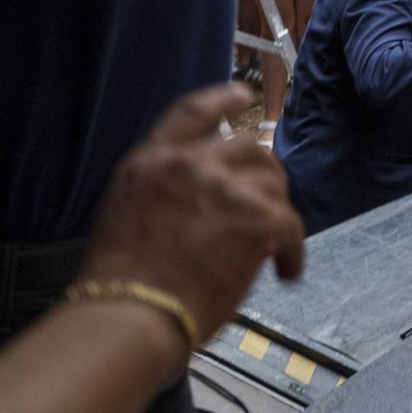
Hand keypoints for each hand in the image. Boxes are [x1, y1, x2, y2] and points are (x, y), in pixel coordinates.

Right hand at [75, 84, 306, 345]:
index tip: (244, 94)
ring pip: (271, 184)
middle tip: (267, 207)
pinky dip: (292, 251)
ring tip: (271, 249)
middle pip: (247, 149)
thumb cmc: (118, 289)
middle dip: (262, 176)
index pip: (190, 114)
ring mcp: (223, 186)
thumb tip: (207, 209)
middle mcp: (187, 164)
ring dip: (276, 214)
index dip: (220, 99)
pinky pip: (290, 226)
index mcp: (149, 163)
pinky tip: (286, 272)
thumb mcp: (127, 219)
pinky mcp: (255, 216)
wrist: (125, 318)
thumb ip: (166, 198)